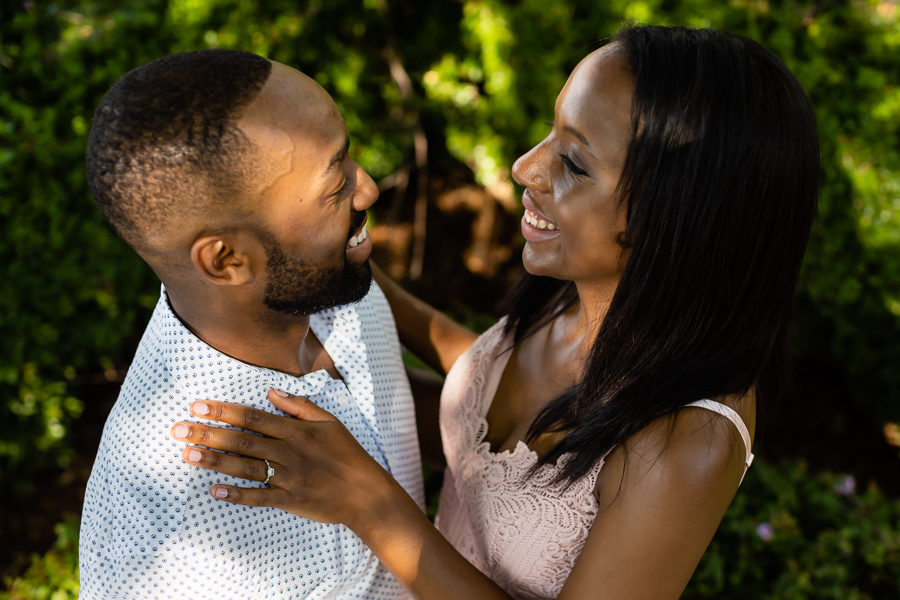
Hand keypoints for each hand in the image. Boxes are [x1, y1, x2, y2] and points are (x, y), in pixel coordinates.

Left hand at [170, 389, 396, 528]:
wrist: (366, 492)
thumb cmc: (348, 454)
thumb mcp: (330, 422)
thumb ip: (299, 406)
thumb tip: (270, 391)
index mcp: (297, 431)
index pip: (253, 417)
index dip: (224, 411)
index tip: (198, 406)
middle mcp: (290, 452)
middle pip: (242, 440)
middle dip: (208, 433)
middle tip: (178, 429)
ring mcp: (289, 477)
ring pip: (245, 467)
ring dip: (215, 460)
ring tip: (187, 454)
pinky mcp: (290, 500)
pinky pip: (259, 498)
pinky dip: (237, 495)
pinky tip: (214, 491)